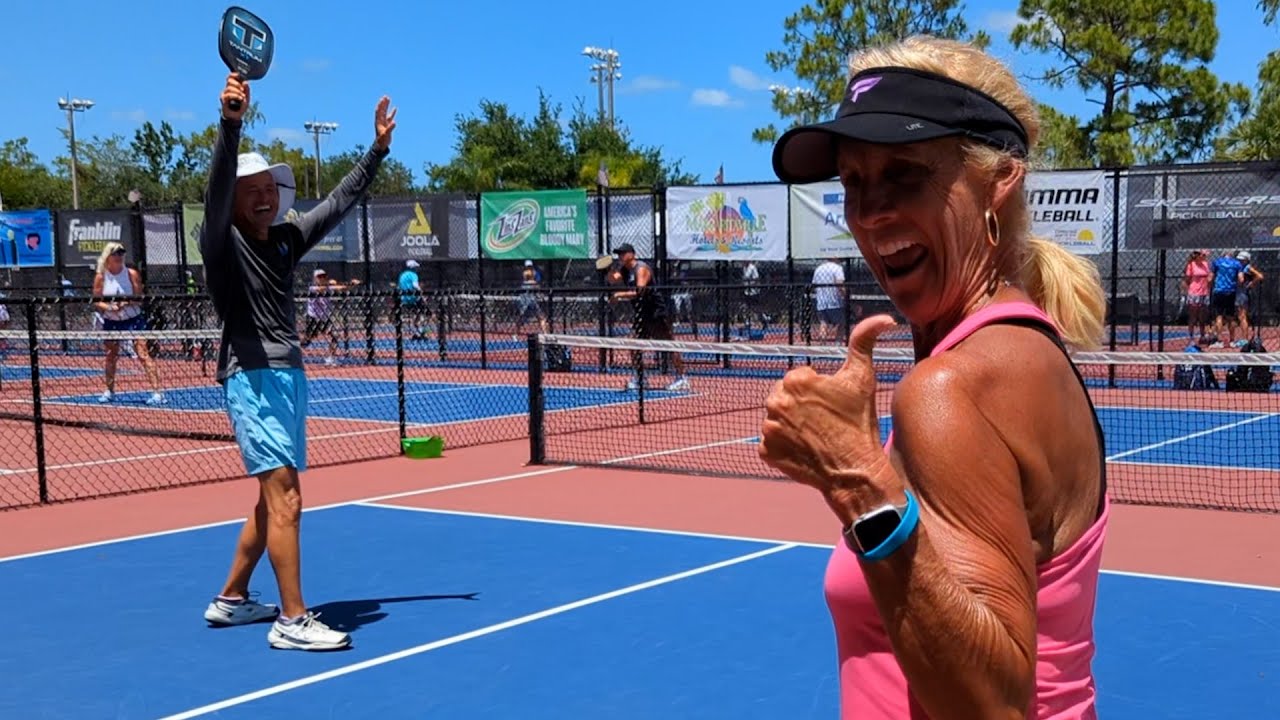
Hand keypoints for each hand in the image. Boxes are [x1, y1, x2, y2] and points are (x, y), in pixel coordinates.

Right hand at [221, 73, 248, 120]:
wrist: (236, 116)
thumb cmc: (241, 106)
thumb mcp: (247, 97)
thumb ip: (247, 90)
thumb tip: (245, 82)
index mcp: (233, 87)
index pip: (230, 77)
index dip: (234, 75)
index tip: (239, 76)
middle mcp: (228, 89)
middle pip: (229, 80)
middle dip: (237, 84)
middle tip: (242, 90)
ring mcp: (224, 93)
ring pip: (229, 88)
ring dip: (237, 92)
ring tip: (242, 97)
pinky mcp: (223, 99)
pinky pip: (228, 95)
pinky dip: (235, 96)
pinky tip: (240, 98)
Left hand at [373, 96, 396, 149]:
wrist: (381, 145)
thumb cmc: (382, 140)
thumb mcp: (386, 134)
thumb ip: (390, 128)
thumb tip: (394, 122)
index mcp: (379, 121)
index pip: (379, 111)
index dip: (381, 105)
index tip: (383, 99)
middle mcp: (380, 120)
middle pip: (381, 110)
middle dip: (383, 103)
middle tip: (386, 96)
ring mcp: (384, 122)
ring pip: (385, 112)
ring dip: (386, 106)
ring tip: (388, 99)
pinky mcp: (387, 125)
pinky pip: (390, 117)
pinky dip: (392, 112)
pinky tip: (395, 108)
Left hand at [759, 314, 898, 518]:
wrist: (855, 471)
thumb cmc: (859, 424)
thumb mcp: (863, 379)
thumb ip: (865, 342)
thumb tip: (884, 319)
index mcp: (794, 380)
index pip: (800, 379)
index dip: (817, 391)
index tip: (832, 406)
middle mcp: (775, 402)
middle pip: (785, 397)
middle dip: (801, 406)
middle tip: (824, 421)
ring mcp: (768, 429)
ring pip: (777, 419)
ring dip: (791, 425)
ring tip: (815, 436)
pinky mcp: (765, 452)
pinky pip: (771, 443)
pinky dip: (784, 446)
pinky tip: (804, 449)